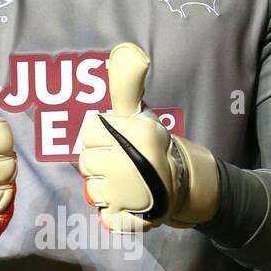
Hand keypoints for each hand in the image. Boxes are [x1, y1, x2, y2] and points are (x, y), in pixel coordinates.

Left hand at [78, 42, 219, 231]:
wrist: (184, 184)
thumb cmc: (153, 145)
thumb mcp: (139, 113)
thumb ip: (126, 84)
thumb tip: (127, 51)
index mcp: (133, 134)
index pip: (89, 132)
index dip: (101, 136)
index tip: (117, 140)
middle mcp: (130, 164)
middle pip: (86, 162)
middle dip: (101, 162)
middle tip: (122, 162)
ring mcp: (128, 194)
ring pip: (91, 189)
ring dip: (105, 187)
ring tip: (126, 182)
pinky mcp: (129, 219)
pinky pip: (104, 215)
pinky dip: (113, 212)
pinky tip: (127, 203)